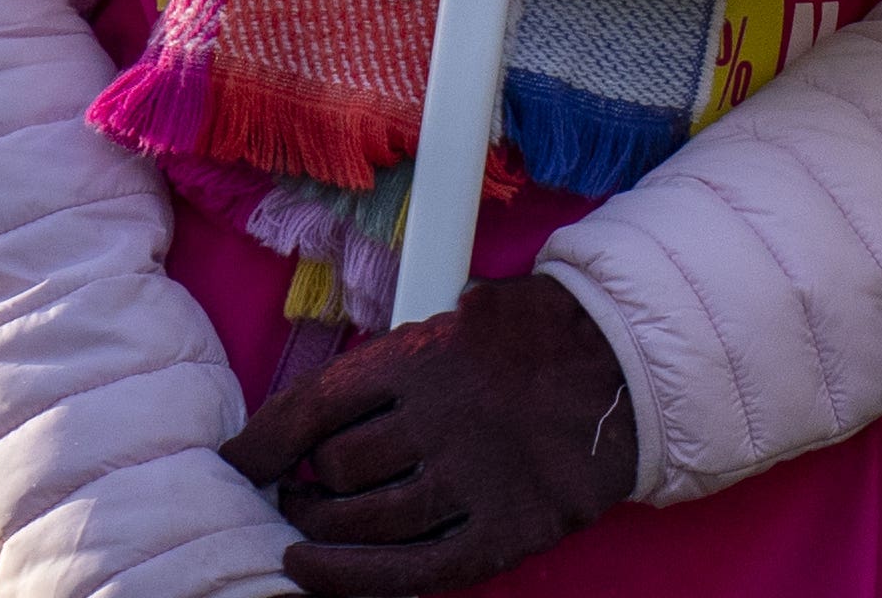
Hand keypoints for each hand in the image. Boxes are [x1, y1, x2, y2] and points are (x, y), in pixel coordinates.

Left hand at [223, 272, 637, 596]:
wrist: (640, 365)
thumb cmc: (544, 336)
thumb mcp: (473, 310)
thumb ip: (404, 350)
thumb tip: (317, 407)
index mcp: (430, 354)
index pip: (316, 405)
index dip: (265, 440)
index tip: (240, 460)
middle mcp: (446, 418)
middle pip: (337, 471)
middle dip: (305, 487)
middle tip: (299, 491)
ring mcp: (477, 478)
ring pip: (362, 521)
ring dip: (323, 529)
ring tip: (315, 523)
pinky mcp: (505, 529)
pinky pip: (410, 570)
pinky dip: (352, 577)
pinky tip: (312, 570)